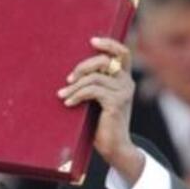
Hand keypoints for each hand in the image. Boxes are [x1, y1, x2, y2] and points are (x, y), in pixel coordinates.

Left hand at [58, 37, 143, 184]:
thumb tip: (72, 73)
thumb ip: (95, 84)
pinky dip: (77, 95)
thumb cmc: (102, 125)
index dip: (108, 43)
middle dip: (82, 66)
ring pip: (94, 78)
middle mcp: (127, 83)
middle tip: (68, 79)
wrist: (114, 148)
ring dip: (74, 86)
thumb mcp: (98, 100)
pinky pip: (92, 91)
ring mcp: (123, 92)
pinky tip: (68, 103)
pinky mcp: (116, 103)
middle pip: (104, 61)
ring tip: (62, 95)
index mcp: (124, 79)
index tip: (92, 40)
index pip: (122, 53)